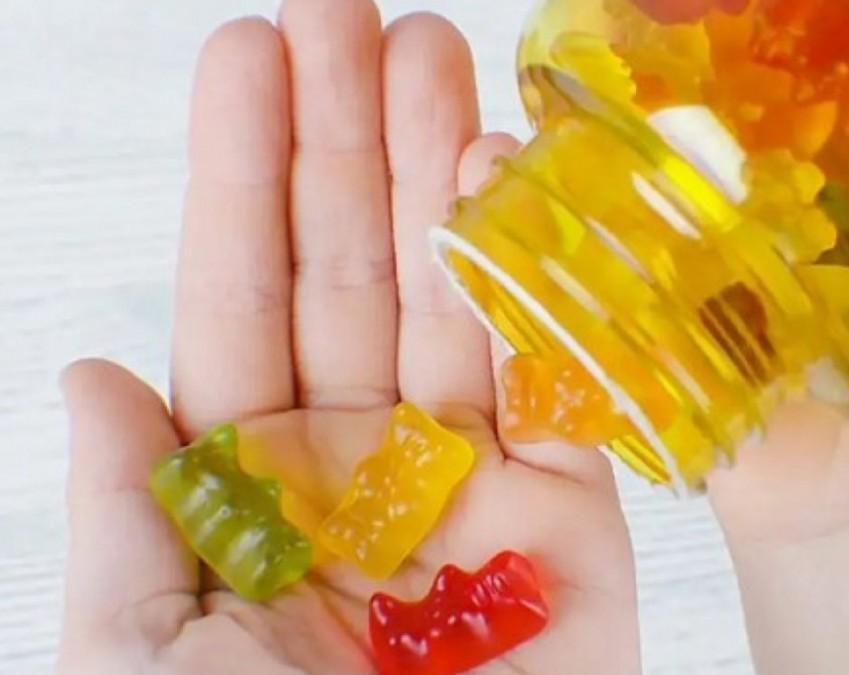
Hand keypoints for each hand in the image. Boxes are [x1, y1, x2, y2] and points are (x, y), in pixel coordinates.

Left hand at [55, 3, 638, 673]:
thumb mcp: (143, 658)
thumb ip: (129, 522)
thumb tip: (91, 375)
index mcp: (253, 488)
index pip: (245, 300)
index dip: (248, 178)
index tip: (251, 57)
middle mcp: (363, 466)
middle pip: (353, 272)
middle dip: (346, 139)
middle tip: (346, 9)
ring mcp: (475, 484)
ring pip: (458, 301)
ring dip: (442, 174)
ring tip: (429, 51)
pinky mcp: (577, 519)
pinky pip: (561, 383)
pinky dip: (538, 283)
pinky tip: (507, 179)